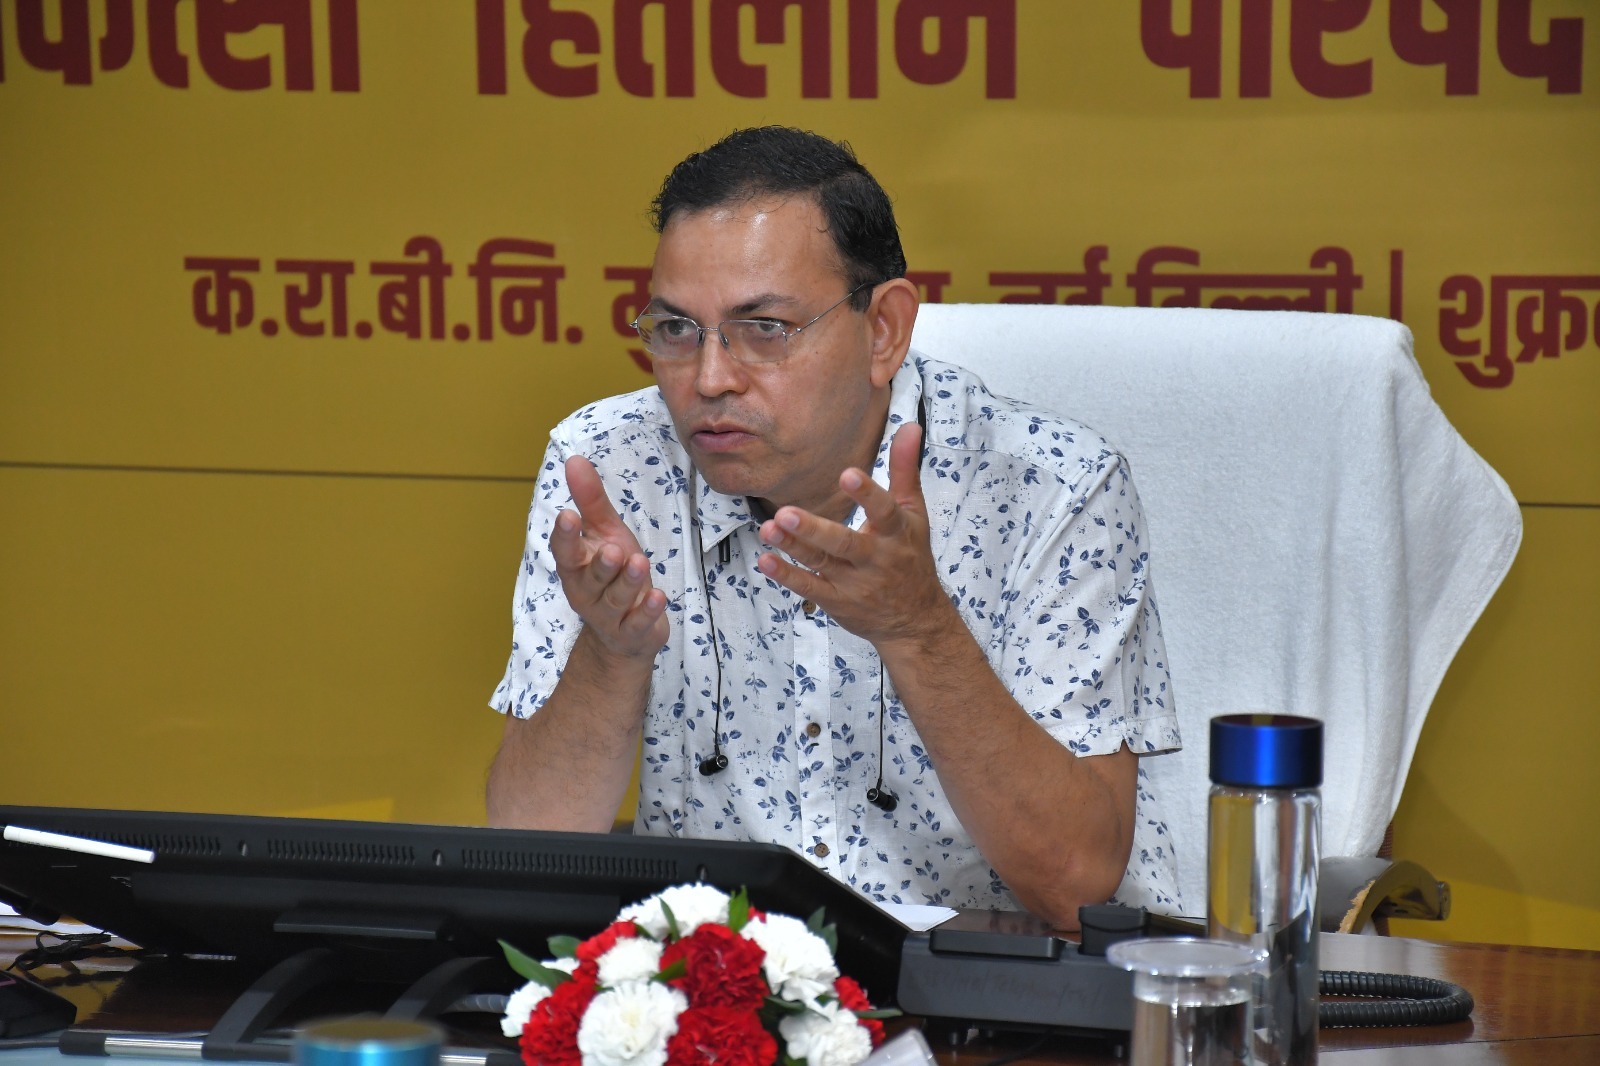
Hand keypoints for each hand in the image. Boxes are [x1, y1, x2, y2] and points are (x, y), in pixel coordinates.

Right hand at [550, 456, 669, 658]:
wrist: (624, 632)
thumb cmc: (613, 573)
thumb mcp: (606, 533)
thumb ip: (591, 501)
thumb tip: (574, 460)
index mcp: (576, 567)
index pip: (565, 552)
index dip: (565, 536)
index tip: (567, 515)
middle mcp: (587, 592)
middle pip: (591, 579)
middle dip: (602, 565)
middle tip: (613, 549)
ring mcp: (609, 615)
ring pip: (616, 599)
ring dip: (629, 582)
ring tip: (640, 563)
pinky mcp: (632, 632)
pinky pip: (638, 623)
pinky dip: (648, 611)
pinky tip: (658, 596)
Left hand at [756, 424, 955, 647]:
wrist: (914, 619)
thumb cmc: (911, 557)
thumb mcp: (914, 513)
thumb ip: (905, 469)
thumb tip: (909, 426)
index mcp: (896, 532)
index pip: (884, 511)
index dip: (867, 494)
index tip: (847, 474)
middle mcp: (875, 558)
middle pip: (844, 543)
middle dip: (815, 530)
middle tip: (786, 512)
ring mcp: (854, 582)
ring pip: (820, 564)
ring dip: (793, 547)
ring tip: (768, 527)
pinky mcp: (836, 600)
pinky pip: (809, 587)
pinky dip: (787, 575)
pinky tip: (766, 559)